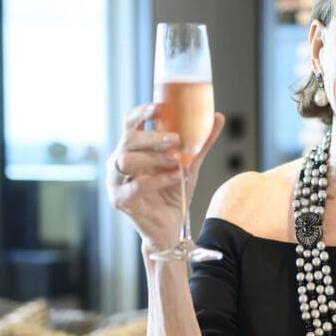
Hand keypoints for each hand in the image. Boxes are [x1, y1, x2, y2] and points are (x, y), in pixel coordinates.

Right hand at [105, 103, 224, 250]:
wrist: (171, 227)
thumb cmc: (174, 193)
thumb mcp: (190, 164)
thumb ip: (201, 142)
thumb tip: (218, 117)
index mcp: (133, 149)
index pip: (130, 122)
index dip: (142, 112)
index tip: (160, 107)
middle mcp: (119, 161)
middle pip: (127, 139)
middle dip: (152, 137)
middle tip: (176, 139)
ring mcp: (117, 181)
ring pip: (125, 160)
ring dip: (153, 158)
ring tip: (176, 161)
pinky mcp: (121, 200)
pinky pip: (135, 186)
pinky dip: (157, 180)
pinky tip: (175, 177)